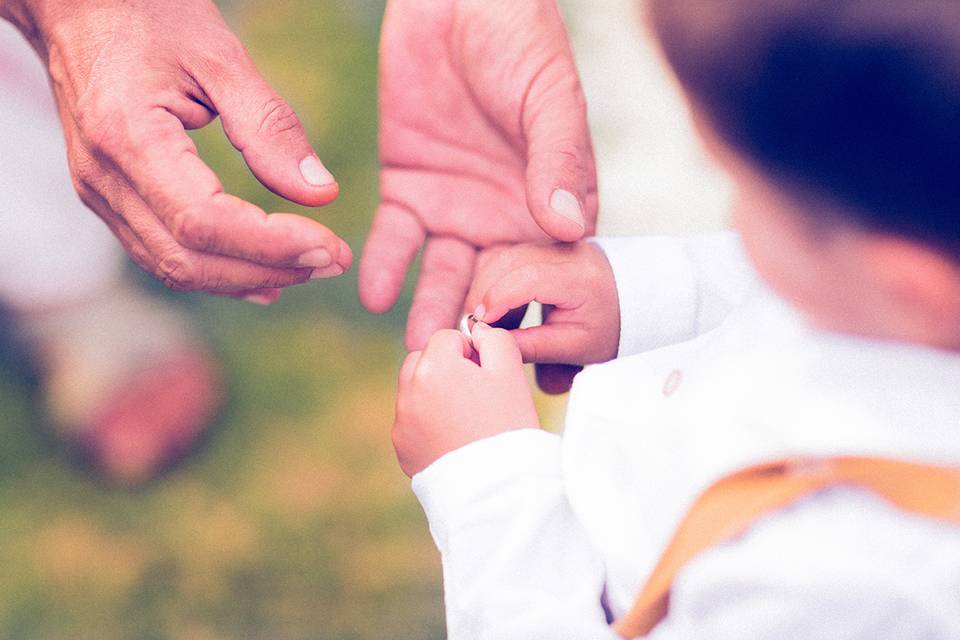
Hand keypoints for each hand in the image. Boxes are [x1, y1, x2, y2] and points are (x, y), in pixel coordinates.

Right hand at [1, 0, 350, 299]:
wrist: (77, 6)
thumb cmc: (150, 16)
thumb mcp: (221, 57)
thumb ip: (271, 126)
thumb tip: (322, 194)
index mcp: (128, 138)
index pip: (204, 222)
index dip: (271, 246)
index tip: (330, 248)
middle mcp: (103, 178)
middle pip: (189, 258)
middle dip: (268, 270)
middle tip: (333, 262)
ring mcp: (99, 193)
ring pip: (174, 267)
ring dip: (247, 279)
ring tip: (309, 268)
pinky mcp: (108, 198)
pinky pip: (162, 254)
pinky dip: (217, 272)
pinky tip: (262, 278)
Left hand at [361, 0, 597, 348]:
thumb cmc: (521, 41)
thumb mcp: (549, 98)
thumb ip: (558, 160)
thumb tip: (569, 229)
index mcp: (549, 204)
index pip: (550, 271)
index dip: (542, 312)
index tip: (531, 357)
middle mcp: (503, 216)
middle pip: (493, 286)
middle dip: (480, 327)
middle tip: (466, 369)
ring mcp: (454, 205)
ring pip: (443, 272)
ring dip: (430, 309)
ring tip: (419, 348)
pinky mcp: (407, 185)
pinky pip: (394, 237)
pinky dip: (384, 265)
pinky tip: (374, 293)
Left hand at [393, 325, 538, 477]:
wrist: (498, 490)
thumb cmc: (508, 426)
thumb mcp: (510, 372)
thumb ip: (493, 338)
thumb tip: (476, 331)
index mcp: (433, 366)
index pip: (447, 337)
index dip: (471, 352)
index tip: (488, 376)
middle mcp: (408, 391)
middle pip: (423, 359)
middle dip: (446, 368)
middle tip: (477, 394)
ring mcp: (402, 422)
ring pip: (415, 389)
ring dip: (435, 392)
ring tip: (467, 416)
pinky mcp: (402, 448)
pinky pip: (413, 420)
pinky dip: (429, 422)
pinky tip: (456, 438)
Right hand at [465, 241, 619, 392]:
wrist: (630, 301)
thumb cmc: (607, 326)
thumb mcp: (575, 346)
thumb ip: (533, 346)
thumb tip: (491, 344)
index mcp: (580, 276)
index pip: (528, 278)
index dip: (497, 299)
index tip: (480, 323)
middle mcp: (566, 250)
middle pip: (509, 262)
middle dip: (484, 293)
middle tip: (474, 326)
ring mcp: (553, 242)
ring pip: (504, 257)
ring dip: (485, 288)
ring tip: (485, 321)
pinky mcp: (543, 243)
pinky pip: (509, 258)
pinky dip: (495, 282)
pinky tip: (497, 310)